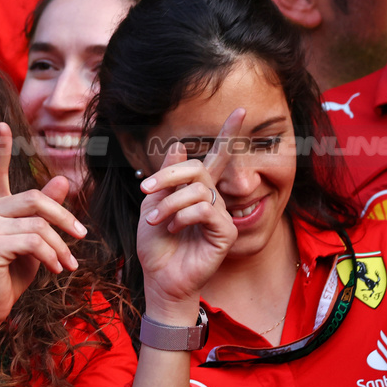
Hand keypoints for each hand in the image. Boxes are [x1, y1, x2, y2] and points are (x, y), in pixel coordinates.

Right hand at [0, 123, 86, 334]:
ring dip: (60, 246)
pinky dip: (52, 256)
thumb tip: (62, 181)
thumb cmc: (10, 276)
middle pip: (35, 198)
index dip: (1, 149)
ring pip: (38, 224)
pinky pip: (34, 241)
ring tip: (67, 264)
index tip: (3, 126)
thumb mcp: (34, 242)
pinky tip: (56, 269)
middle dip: (64, 217)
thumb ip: (45, 214)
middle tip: (82, 236)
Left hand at [136, 109, 244, 319]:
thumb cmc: (155, 244)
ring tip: (156, 221)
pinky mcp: (226, 233)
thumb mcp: (152, 204)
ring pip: (199, 190)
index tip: (241, 110)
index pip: (218, 157)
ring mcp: (223, 216)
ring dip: (169, 202)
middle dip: (169, 175)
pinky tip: (172, 229)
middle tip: (146, 189)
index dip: (229, 133)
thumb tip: (181, 147)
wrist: (158, 277)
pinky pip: (206, 210)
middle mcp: (214, 199)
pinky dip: (182, 216)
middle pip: (201, 168)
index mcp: (198, 190)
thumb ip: (167, 176)